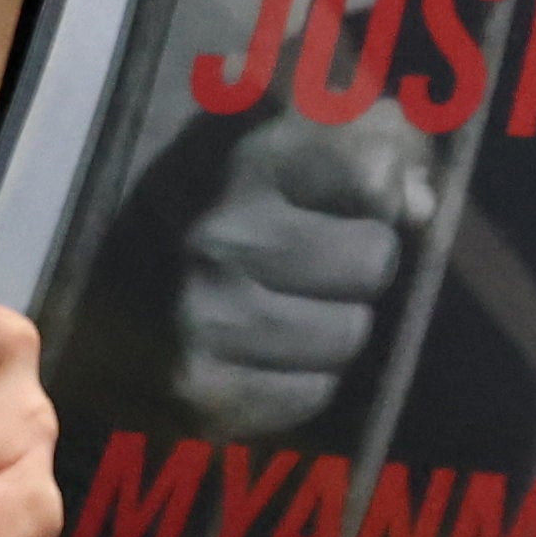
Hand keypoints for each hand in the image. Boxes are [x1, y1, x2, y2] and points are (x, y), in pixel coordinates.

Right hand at [174, 108, 433, 432]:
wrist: (113, 290)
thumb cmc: (229, 207)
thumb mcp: (301, 143)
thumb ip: (380, 144)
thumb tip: (422, 206)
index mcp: (244, 161)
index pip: (372, 173)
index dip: (376, 194)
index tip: (350, 198)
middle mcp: (220, 237)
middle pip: (372, 262)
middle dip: (357, 268)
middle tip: (310, 266)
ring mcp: (203, 319)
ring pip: (346, 335)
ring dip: (331, 329)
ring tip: (282, 310)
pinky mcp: (198, 392)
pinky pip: (311, 393)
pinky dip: (299, 381)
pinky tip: (258, 355)